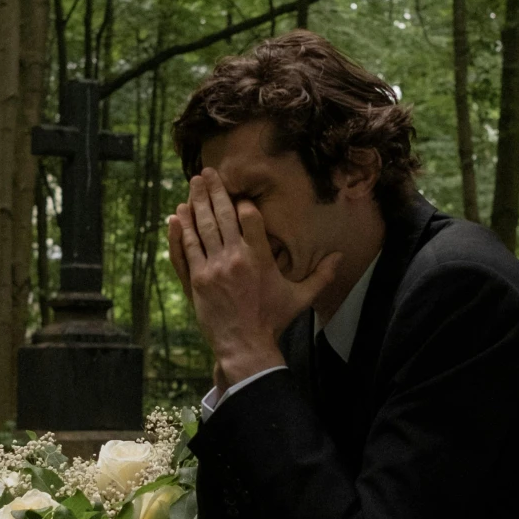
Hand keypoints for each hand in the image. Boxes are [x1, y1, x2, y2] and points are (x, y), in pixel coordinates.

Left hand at [167, 169, 339, 385]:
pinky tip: (177, 215)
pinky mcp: (196, 280)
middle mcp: (235, 257)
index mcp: (260, 258)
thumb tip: (340, 257)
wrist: (244, 346)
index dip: (244, 203)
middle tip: (208, 173)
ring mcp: (213, 267)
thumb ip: (321, 275)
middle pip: (222, 215)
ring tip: (194, 184)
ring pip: (202, 227)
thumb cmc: (273, 321)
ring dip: (196, 203)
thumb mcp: (300, 297)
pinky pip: (187, 248)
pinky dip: (181, 231)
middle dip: (215, 191)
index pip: (250, 217)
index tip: (241, 195)